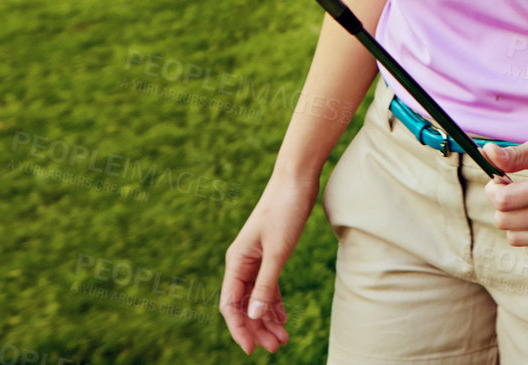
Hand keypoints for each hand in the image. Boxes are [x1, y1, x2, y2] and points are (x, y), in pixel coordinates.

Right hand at [220, 170, 313, 353]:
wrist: (297, 180)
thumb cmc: (285, 211)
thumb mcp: (278, 251)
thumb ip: (266, 284)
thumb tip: (253, 315)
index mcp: (236, 261)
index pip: (230, 304)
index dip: (239, 329)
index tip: (252, 349)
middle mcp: (242, 263)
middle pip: (244, 305)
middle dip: (257, 328)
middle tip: (276, 347)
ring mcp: (256, 260)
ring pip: (256, 299)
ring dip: (267, 319)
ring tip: (283, 339)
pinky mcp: (271, 255)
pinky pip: (268, 287)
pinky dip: (274, 304)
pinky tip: (284, 318)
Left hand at [480, 130, 527, 259]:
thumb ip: (513, 155)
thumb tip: (486, 154)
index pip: (504, 201)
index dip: (492, 189)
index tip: (499, 179)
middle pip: (506, 223)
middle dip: (500, 204)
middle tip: (512, 188)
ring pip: (516, 239)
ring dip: (514, 221)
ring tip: (527, 202)